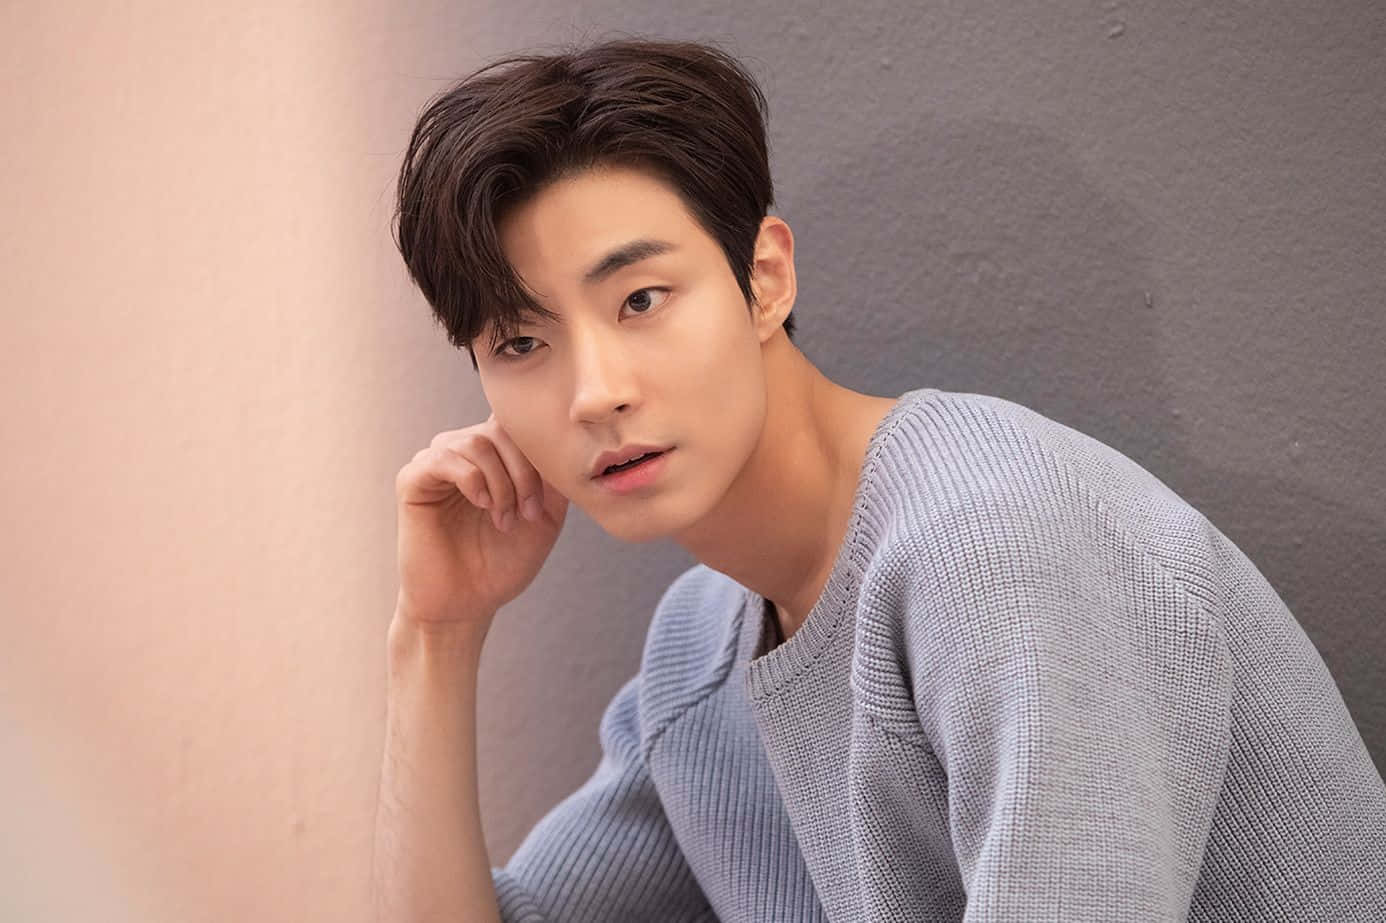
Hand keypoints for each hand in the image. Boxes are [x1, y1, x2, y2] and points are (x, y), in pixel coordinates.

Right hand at [393, 413, 567, 628]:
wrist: (467, 604)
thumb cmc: (503, 562)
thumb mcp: (544, 517)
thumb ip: (553, 478)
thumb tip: (558, 441)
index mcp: (493, 455)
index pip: (516, 424)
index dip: (538, 453)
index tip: (545, 500)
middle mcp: (462, 451)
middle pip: (500, 430)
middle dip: (524, 472)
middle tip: (528, 513)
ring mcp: (435, 463)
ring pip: (475, 442)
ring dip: (500, 482)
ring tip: (504, 519)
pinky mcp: (412, 480)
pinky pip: (442, 458)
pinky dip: (471, 478)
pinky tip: (481, 504)